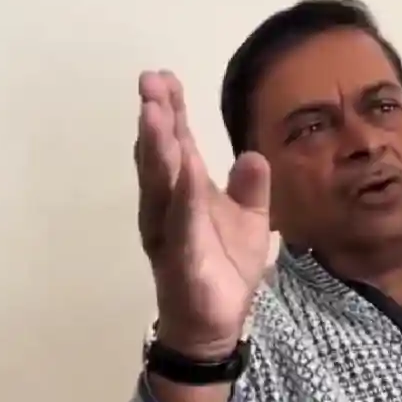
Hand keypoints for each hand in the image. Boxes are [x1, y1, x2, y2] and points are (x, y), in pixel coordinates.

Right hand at [134, 70, 270, 358]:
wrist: (217, 324)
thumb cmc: (225, 270)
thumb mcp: (249, 222)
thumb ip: (250, 189)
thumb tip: (253, 156)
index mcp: (185, 194)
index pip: (177, 145)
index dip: (171, 111)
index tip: (164, 76)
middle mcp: (169, 206)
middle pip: (160, 155)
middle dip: (156, 118)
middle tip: (149, 81)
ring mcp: (171, 231)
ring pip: (161, 183)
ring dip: (158, 148)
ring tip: (155, 113)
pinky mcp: (183, 258)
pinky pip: (182, 223)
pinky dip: (182, 197)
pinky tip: (182, 171)